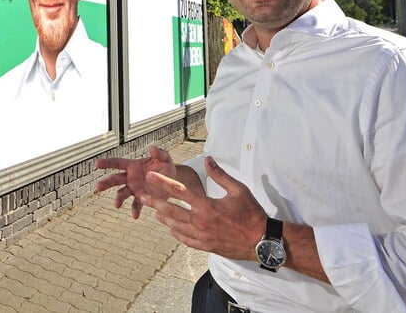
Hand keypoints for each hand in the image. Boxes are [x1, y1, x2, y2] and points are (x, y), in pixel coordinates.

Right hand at [95, 146, 178, 218]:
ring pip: (123, 193)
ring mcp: (135, 189)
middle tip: (98, 186)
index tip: (97, 164)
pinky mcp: (142, 198)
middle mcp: (131, 178)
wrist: (173, 181)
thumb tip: (152, 147)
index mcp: (133, 166)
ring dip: (118, 198)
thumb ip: (159, 152)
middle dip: (106, 183)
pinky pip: (137, 204)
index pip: (117, 163)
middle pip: (115, 179)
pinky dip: (135, 210)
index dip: (107, 163)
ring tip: (117, 204)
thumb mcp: (164, 157)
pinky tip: (135, 215)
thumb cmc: (165, 166)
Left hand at [141, 156, 266, 260]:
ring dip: (164, 218)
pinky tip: (172, 229)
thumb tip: (208, 159)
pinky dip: (177, 233)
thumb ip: (220, 174)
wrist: (262, 240)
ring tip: (155, 212)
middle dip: (155, 202)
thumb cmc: (252, 214)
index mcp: (207, 205)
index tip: (150, 177)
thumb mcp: (238, 190)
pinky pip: (186, 240)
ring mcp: (203, 236)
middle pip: (172, 210)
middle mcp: (201, 221)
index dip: (163, 183)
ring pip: (176, 226)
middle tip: (142, 196)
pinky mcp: (206, 246)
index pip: (180, 191)